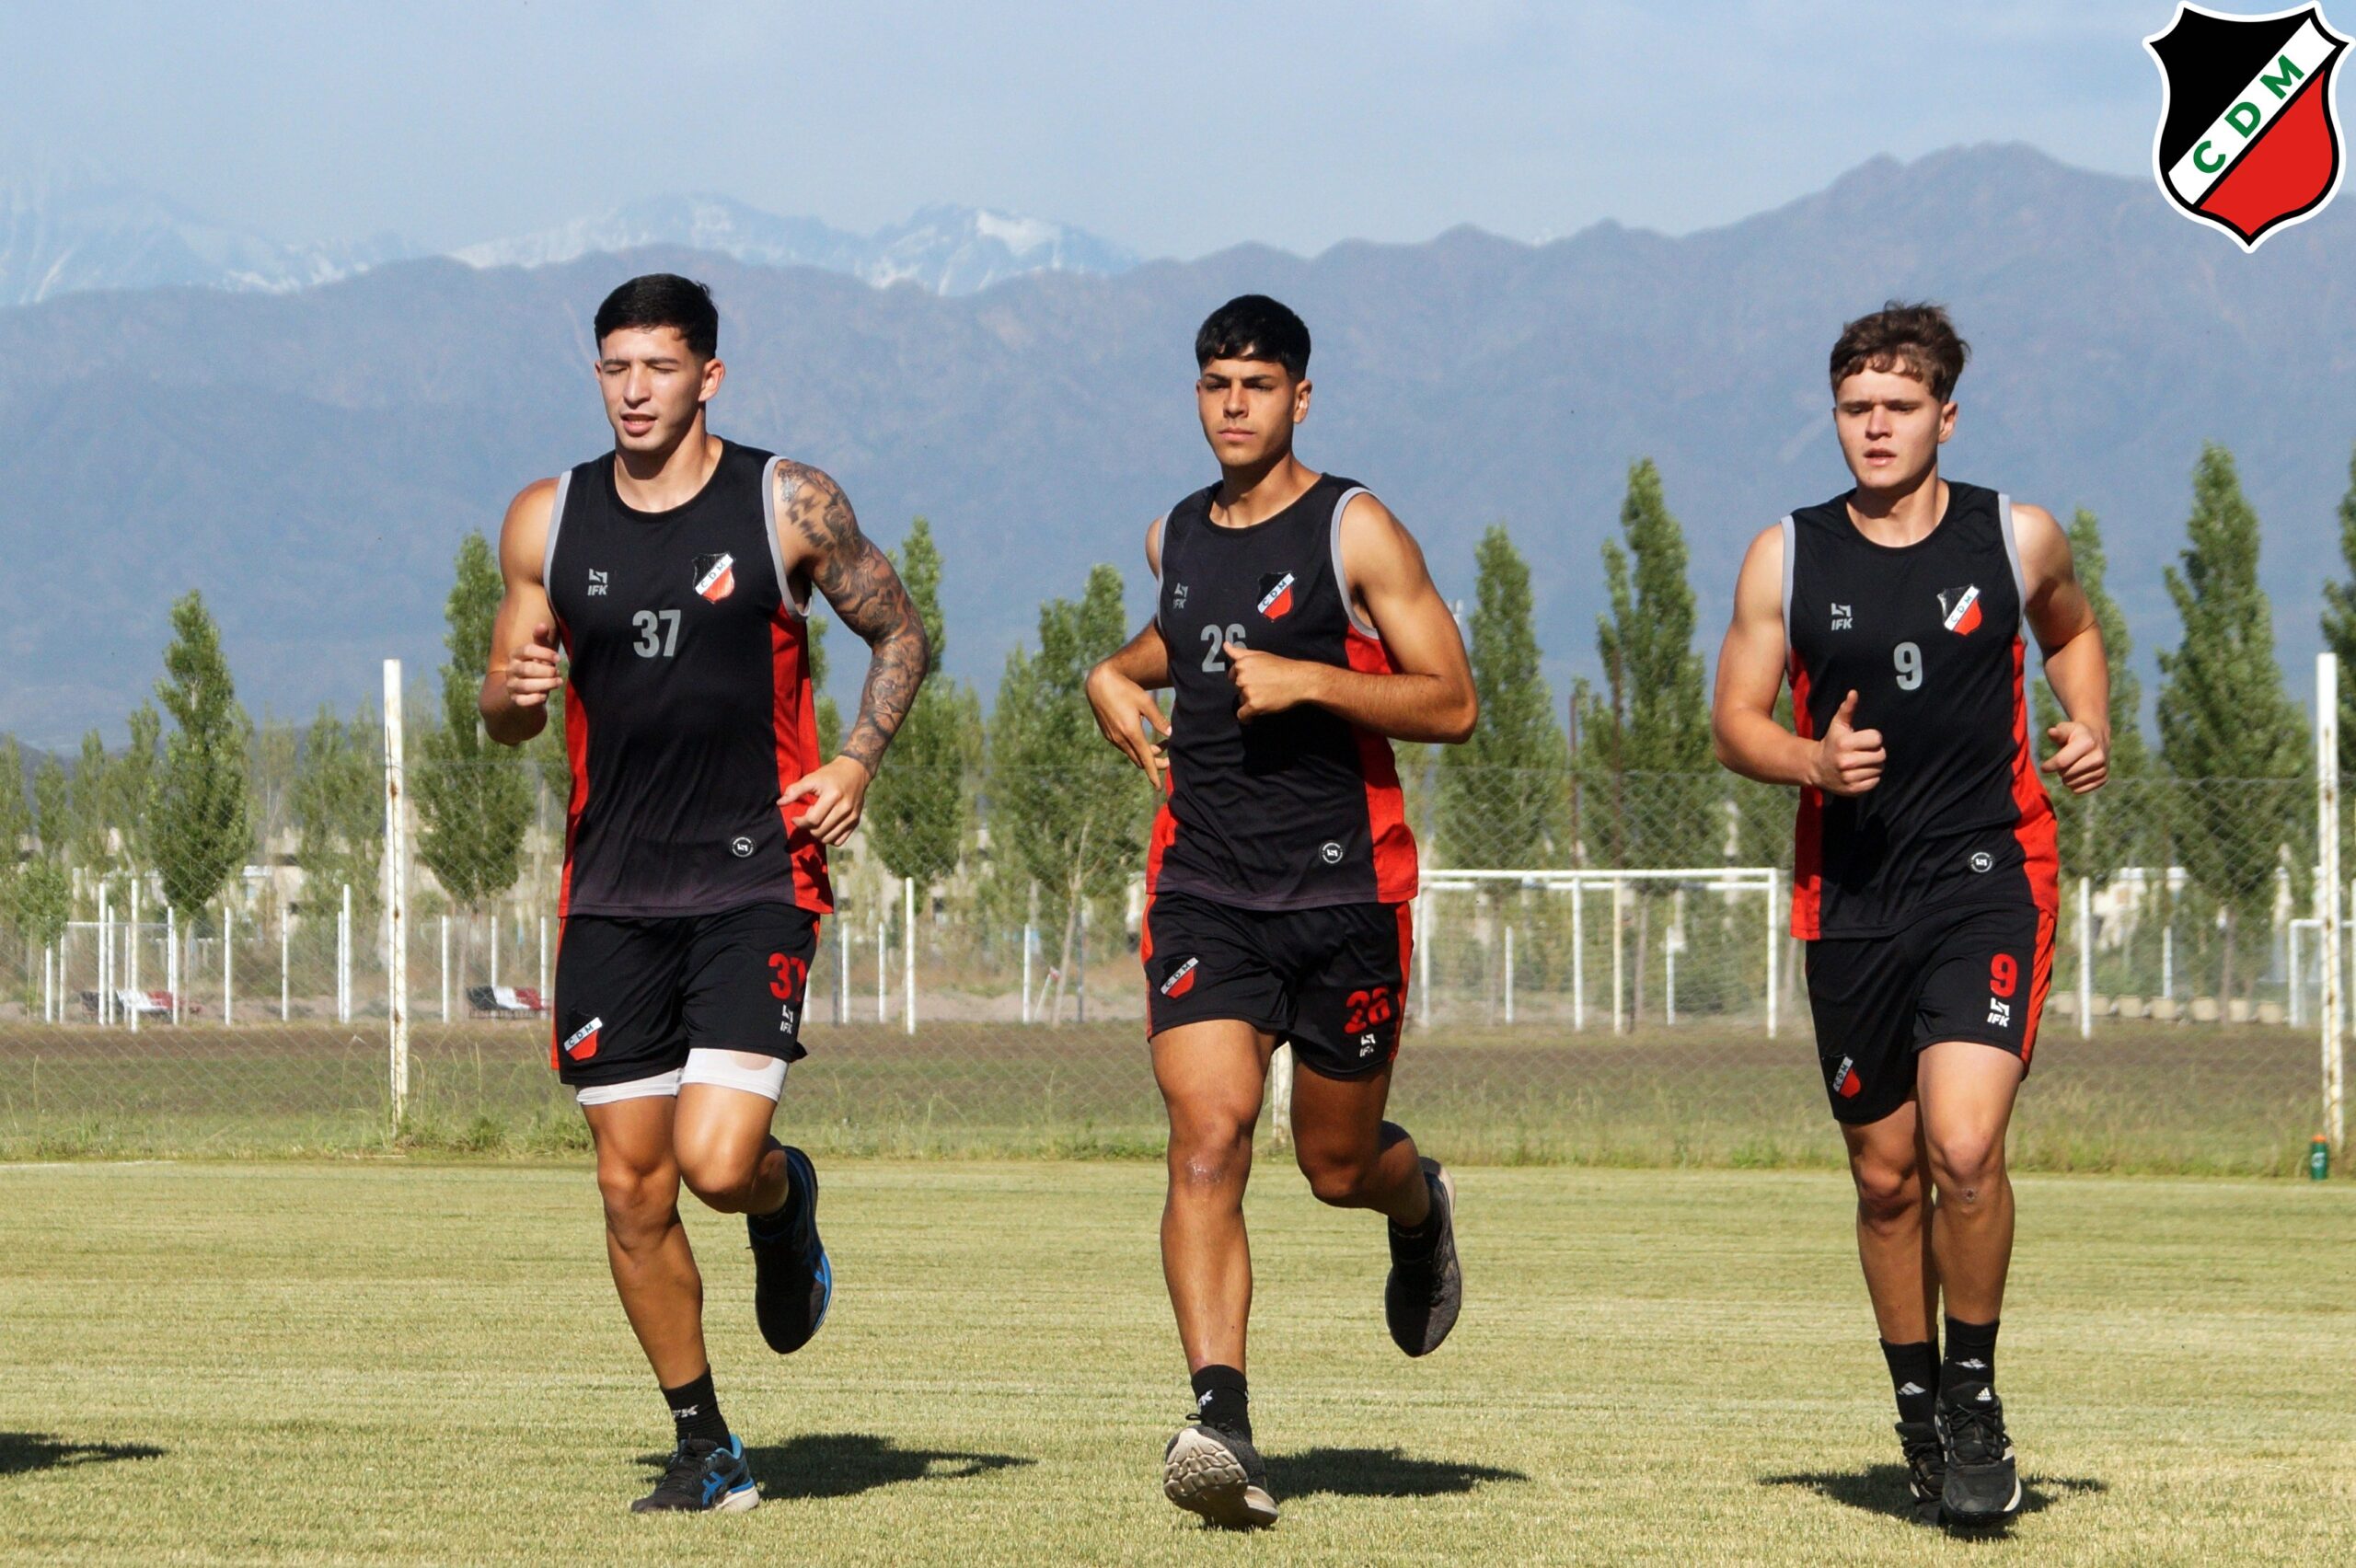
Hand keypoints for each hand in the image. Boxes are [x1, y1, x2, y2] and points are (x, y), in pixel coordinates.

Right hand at [504, 622, 560, 707]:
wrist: (525, 691)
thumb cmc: (536, 667)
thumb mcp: (539, 653)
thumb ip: (541, 639)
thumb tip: (542, 625)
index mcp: (515, 655)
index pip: (526, 650)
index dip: (544, 653)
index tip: (558, 658)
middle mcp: (511, 669)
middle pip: (527, 669)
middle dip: (546, 671)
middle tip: (558, 672)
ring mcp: (512, 685)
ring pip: (525, 685)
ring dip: (545, 684)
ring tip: (558, 682)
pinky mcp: (515, 700)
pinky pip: (523, 701)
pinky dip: (535, 699)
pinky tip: (544, 696)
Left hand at [780, 755, 873, 845]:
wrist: (855, 771)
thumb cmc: (830, 774)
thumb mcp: (811, 778)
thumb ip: (794, 790)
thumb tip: (779, 804)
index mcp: (833, 796)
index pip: (813, 820)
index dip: (800, 822)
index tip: (795, 818)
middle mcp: (844, 808)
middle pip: (820, 831)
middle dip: (808, 828)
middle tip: (808, 816)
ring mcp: (852, 817)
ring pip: (829, 839)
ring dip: (818, 834)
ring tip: (817, 821)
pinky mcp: (856, 822)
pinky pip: (839, 841)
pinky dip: (830, 838)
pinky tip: (826, 827)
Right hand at [1086, 662, 1170, 787]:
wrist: (1099, 682)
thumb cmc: (1125, 689)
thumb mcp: (1145, 702)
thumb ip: (1158, 720)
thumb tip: (1170, 734)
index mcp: (1131, 732)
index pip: (1146, 759)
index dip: (1153, 774)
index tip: (1158, 787)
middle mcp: (1120, 738)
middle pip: (1140, 760)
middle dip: (1155, 762)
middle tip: (1169, 756)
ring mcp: (1112, 737)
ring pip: (1132, 754)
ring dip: (1146, 753)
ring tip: (1162, 743)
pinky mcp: (1108, 734)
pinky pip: (1124, 747)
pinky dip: (1136, 747)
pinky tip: (1143, 737)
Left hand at [1225, 643, 1323, 720]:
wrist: (1299, 680)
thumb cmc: (1281, 667)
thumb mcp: (1260, 655)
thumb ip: (1240, 652)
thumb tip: (1225, 645)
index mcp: (1242, 664)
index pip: (1233, 676)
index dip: (1244, 679)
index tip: (1256, 680)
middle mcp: (1242, 677)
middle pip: (1237, 689)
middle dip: (1248, 690)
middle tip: (1264, 688)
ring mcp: (1247, 691)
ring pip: (1241, 701)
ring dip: (1251, 702)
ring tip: (1266, 697)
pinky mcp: (1253, 705)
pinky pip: (1243, 715)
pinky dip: (1247, 717)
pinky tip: (1254, 716)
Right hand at [1808, 690, 1884, 794]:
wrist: (1816, 767)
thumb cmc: (1832, 743)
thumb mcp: (1838, 725)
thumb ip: (1847, 709)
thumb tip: (1854, 692)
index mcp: (1844, 744)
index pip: (1877, 739)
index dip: (1873, 738)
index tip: (1864, 740)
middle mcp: (1846, 761)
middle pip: (1881, 755)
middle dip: (1876, 753)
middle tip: (1865, 752)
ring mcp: (1849, 777)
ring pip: (1879, 769)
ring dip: (1874, 766)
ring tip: (1862, 763)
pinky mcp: (1853, 789)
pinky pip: (1875, 782)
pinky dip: (1871, 778)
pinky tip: (1861, 773)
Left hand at [2041, 720, 2108, 794]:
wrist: (2097, 737)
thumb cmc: (2076, 734)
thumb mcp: (2067, 729)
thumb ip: (2058, 732)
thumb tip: (2051, 732)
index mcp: (2087, 743)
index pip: (2061, 761)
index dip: (2049, 766)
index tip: (2044, 767)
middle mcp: (2098, 757)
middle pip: (2066, 774)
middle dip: (2059, 770)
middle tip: (2064, 762)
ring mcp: (2102, 769)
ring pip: (2071, 783)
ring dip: (2066, 778)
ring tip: (2071, 766)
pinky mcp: (2103, 779)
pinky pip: (2079, 790)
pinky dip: (2073, 784)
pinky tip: (2077, 773)